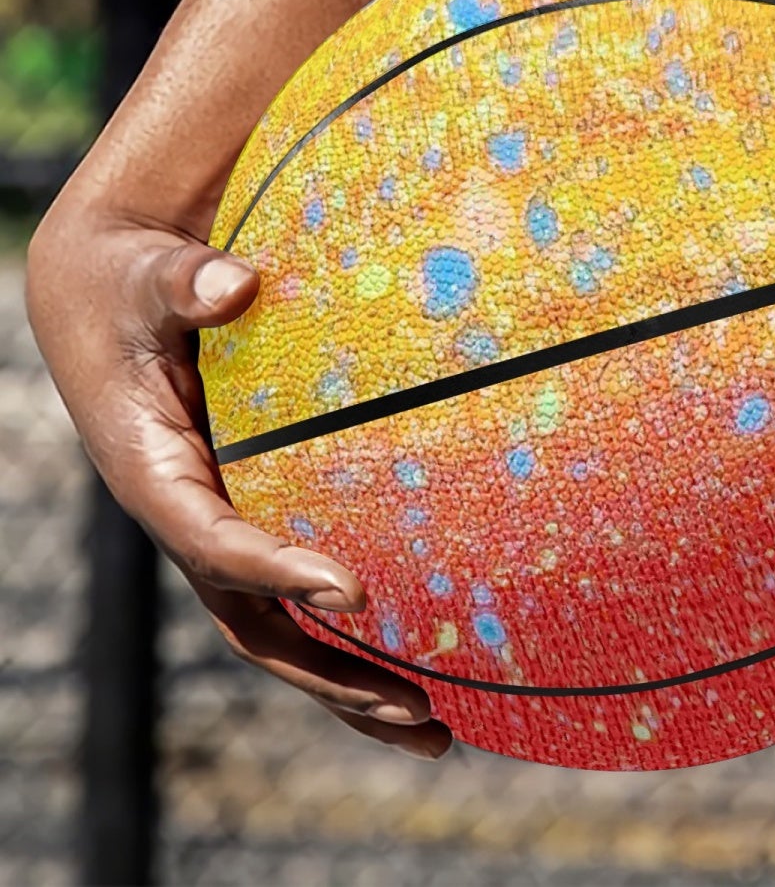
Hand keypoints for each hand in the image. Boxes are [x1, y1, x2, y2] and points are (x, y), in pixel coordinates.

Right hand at [25, 204, 451, 759]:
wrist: (108, 297)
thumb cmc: (131, 283)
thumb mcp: (148, 276)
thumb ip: (185, 283)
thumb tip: (233, 283)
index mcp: (154, 473)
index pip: (215, 541)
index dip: (279, 571)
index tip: (355, 591)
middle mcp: (186, 518)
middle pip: (254, 622)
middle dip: (330, 676)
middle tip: (420, 712)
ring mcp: (218, 526)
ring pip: (278, 629)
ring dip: (348, 683)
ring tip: (435, 728)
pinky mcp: (247, 515)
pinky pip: (296, 590)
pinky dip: (346, 633)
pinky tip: (421, 656)